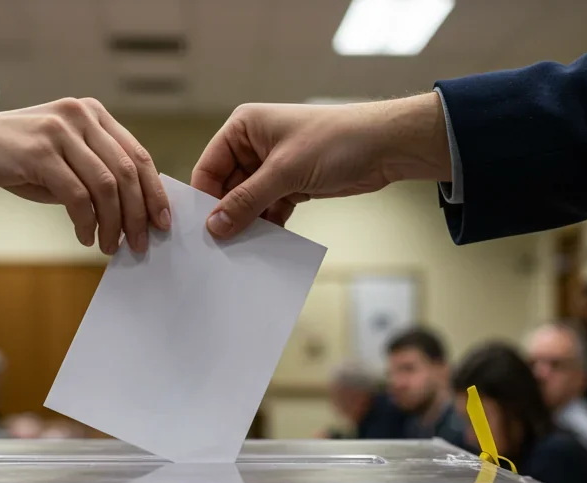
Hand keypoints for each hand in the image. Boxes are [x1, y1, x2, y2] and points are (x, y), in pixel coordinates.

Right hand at [0, 102, 170, 255]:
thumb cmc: (16, 158)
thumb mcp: (63, 160)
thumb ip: (96, 175)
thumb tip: (134, 213)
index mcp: (93, 114)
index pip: (138, 155)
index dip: (154, 192)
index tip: (162, 222)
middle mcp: (81, 115)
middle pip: (128, 172)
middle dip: (139, 214)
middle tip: (141, 244)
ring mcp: (61, 130)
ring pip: (107, 186)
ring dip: (113, 224)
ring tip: (110, 246)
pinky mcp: (41, 151)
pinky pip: (78, 195)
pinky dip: (86, 222)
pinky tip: (84, 236)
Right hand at [190, 93, 450, 238]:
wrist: (386, 146)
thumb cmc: (336, 141)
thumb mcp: (285, 172)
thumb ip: (247, 200)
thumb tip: (215, 226)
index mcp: (244, 127)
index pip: (209, 167)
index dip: (204, 199)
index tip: (200, 231)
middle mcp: (254, 144)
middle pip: (227, 188)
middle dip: (227, 215)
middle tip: (220, 248)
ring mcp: (274, 166)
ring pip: (249, 201)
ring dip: (249, 223)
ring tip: (242, 251)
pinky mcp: (293, 184)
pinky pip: (270, 209)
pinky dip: (268, 225)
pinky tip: (266, 245)